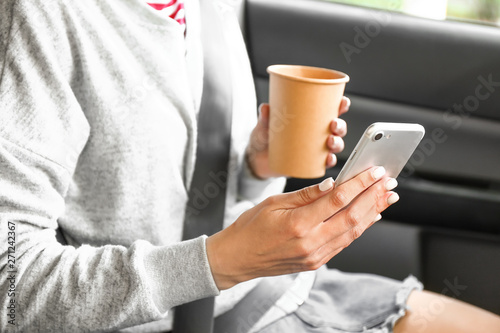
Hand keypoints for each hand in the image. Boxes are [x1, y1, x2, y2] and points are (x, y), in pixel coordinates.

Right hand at [206, 166, 398, 289]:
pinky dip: (359, 228)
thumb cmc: (250, 228)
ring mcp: (314, 256)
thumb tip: (332, 184)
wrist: (237, 258)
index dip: (360, 184)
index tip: (374, 171)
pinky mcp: (315, 262)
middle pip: (352, 217)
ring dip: (373, 213)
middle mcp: (310, 243)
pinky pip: (343, 244)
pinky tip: (369, 216)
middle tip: (389, 182)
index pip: (338, 200)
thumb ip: (305, 195)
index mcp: (297, 224)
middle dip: (374, 197)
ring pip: (353, 232)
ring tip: (387, 197)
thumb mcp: (273, 203)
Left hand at [246, 96, 350, 178]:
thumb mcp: (264, 125)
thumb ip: (265, 117)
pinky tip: (328, 159)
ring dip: (337, 143)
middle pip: (337, 128)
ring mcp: (315, 147)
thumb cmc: (264, 136)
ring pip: (334, 145)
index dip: (341, 105)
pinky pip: (325, 162)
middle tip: (333, 125)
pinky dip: (330, 161)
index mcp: (310, 117)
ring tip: (330, 142)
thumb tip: (265, 107)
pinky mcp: (311, 162)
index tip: (343, 102)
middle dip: (340, 126)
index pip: (330, 109)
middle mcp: (317, 132)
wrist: (257, 158)